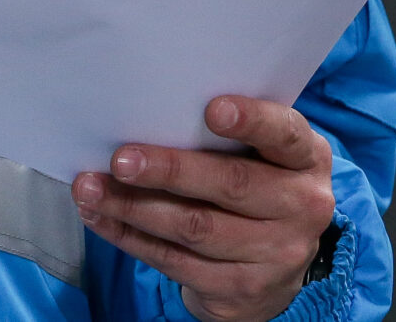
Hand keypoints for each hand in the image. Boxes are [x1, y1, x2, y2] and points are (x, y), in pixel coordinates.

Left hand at [72, 96, 335, 321]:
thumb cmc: (254, 181)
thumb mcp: (259, 152)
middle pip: (232, 185)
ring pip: (195, 228)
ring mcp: (276, 254)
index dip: (252, 121)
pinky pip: (175, 262)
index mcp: (306, 159)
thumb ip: (224, 131)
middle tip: (120, 159)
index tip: (212, 109)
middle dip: (169, 170)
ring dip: (133, 207)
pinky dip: (130, 237)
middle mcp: (301, 207)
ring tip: (89, 187)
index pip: (285, 134)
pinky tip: (99, 217)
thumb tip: (146, 108)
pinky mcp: (242, 288)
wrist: (275, 264)